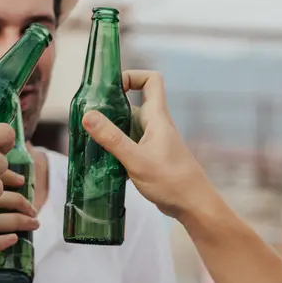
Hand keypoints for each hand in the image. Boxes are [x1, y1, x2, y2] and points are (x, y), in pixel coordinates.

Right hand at [82, 70, 212, 219]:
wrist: (194, 206)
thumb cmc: (171, 181)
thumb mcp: (136, 159)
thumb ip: (112, 138)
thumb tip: (88, 115)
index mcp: (157, 117)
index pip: (151, 81)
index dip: (132, 76)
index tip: (111, 88)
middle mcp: (156, 126)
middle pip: (132, 106)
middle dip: (111, 110)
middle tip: (88, 120)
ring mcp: (153, 143)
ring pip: (128, 129)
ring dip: (111, 133)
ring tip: (90, 142)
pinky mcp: (150, 159)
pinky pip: (130, 147)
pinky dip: (117, 151)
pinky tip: (103, 163)